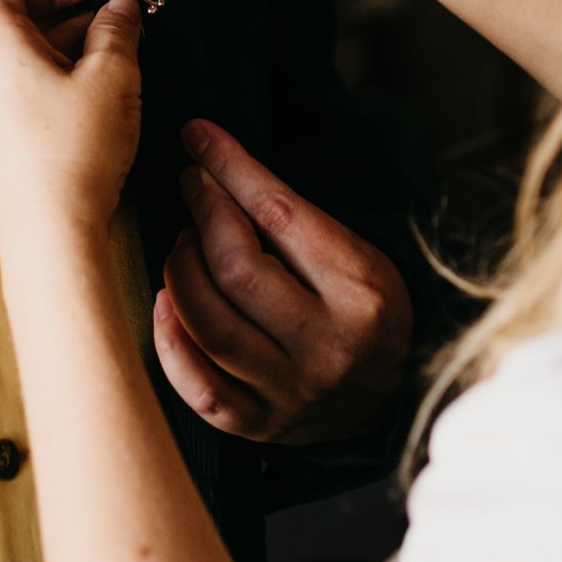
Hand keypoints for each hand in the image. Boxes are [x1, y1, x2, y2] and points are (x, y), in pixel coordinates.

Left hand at [0, 0, 146, 251]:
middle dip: (66, 19)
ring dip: (66, 55)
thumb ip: (117, 32)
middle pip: (16, 28)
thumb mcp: (112, 77)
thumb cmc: (75, 148)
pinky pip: (25, 99)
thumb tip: (120, 8)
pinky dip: (57, 87)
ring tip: (114, 65)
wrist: (49, 232)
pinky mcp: (1, 147)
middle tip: (111, 25)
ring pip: (24, 66)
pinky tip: (96, 106)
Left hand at [155, 120, 413, 444]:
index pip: (277, 215)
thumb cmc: (365, 308)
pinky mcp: (259, 425)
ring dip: (179, 269)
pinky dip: (169, 337)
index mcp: (360, 292)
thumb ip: (292, 220)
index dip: (228, 167)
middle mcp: (327, 347)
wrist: (394, 394)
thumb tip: (211, 165)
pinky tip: (166, 302)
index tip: (196, 136)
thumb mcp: (354, 254)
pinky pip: (195, 384)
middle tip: (194, 188)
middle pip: (235, 268)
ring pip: (206, 322)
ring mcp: (291, 392)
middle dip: (202, 214)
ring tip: (184, 244)